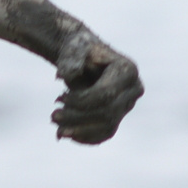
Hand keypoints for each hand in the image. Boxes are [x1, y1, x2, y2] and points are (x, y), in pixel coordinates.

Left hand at [50, 30, 140, 144]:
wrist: (84, 57)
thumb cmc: (79, 50)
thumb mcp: (75, 50)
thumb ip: (71, 60)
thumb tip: (65, 75)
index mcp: (127, 70)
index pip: (106, 94)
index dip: (81, 101)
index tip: (59, 98)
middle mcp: (133, 90)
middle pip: (108, 113)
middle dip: (78, 118)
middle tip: (53, 116)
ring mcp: (127, 105)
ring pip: (107, 127)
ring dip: (80, 131)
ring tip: (58, 129)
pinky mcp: (119, 117)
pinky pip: (105, 134)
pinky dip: (85, 137)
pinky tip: (67, 133)